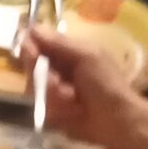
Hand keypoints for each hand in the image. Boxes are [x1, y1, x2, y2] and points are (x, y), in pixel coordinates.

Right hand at [21, 24, 147, 148]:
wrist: (118, 120)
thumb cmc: (107, 83)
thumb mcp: (87, 56)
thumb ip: (59, 43)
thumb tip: (32, 28)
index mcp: (66, 52)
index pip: (38, 43)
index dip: (30, 47)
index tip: (31, 53)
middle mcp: (56, 69)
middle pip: (31, 66)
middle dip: (43, 75)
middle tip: (58, 83)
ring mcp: (52, 92)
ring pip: (34, 88)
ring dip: (53, 94)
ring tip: (72, 100)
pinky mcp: (51, 111)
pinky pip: (40, 107)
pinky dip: (56, 109)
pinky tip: (71, 111)